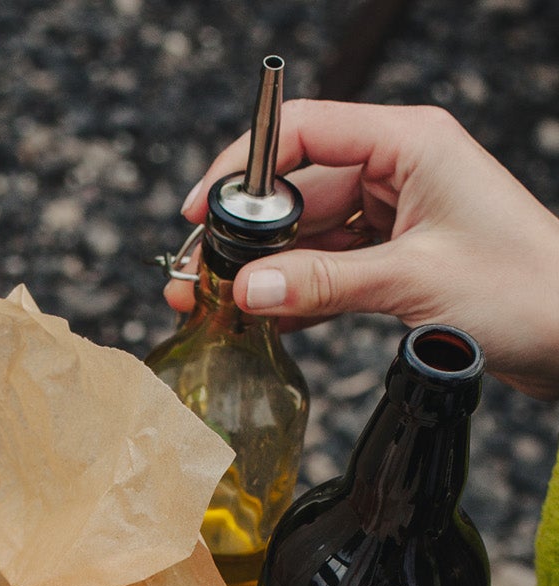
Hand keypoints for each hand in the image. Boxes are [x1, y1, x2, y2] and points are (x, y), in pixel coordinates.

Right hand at [166, 101, 558, 400]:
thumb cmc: (523, 289)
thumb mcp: (412, 281)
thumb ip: (323, 283)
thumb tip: (247, 290)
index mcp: (409, 142)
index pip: (304, 132)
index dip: (243, 169)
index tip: (200, 211)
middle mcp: (399, 170)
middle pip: (297, 191)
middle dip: (244, 237)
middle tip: (195, 279)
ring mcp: (397, 215)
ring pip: (308, 236)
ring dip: (263, 272)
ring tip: (213, 306)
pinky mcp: (398, 259)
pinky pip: (331, 269)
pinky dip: (296, 294)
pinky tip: (261, 321)